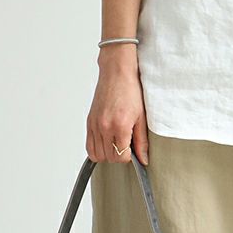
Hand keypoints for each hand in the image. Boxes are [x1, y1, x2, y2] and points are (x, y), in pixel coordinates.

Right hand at [86, 46, 149, 164]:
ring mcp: (94, 125)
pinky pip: (89, 146)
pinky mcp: (89, 122)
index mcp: (119, 126)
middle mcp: (104, 127)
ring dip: (107, 153)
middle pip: (109, 158)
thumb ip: (141, 141)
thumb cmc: (131, 90)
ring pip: (97, 155)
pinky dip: (97, 149)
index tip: (133, 149)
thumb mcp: (141, 117)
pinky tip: (106, 141)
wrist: (117, 73)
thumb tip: (143, 159)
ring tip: (116, 142)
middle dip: (119, 155)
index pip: (121, 157)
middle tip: (126, 144)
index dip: (129, 157)